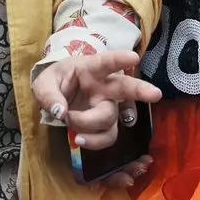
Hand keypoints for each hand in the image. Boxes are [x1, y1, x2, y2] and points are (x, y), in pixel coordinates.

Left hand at [32, 48, 160, 155]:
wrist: (55, 97)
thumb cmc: (55, 82)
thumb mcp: (43, 83)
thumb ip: (48, 94)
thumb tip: (60, 111)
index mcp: (90, 69)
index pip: (106, 62)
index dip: (120, 59)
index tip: (134, 58)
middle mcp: (103, 86)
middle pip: (125, 87)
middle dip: (141, 90)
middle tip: (156, 94)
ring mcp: (106, 106)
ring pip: (111, 118)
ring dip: (92, 125)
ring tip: (72, 125)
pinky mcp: (103, 124)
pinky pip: (107, 135)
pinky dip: (95, 141)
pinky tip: (81, 140)